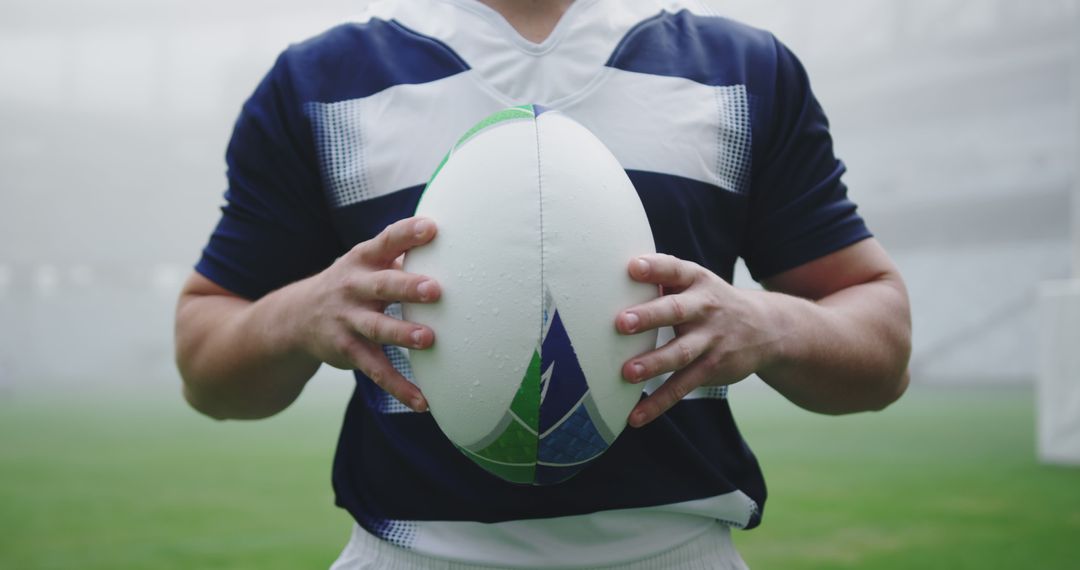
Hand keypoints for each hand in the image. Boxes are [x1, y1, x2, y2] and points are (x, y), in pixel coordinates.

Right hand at [296, 217, 440, 411]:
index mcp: (363, 259)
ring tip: (428, 339)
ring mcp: (349, 320)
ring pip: (377, 328)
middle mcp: (354, 287)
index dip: (408, 234)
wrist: (296, 317)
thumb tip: (454, 241)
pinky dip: (399, 387)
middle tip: (435, 289)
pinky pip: (376, 370)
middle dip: (407, 287)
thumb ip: (402, 252)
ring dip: (402, 334)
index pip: (386, 241)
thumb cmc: (353, 283)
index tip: (432, 228)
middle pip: (382, 286)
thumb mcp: (367, 261)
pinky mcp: (348, 351)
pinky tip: (423, 401)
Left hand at [615, 254, 782, 427]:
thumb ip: (663, 278)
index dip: (654, 268)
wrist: (766, 328)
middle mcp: (704, 308)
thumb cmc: (711, 301)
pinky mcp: (710, 368)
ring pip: (680, 353)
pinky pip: (681, 386)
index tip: (632, 267)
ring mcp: (709, 340)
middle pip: (675, 312)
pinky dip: (659, 403)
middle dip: (649, 317)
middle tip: (622, 322)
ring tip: (628, 372)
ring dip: (654, 363)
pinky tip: (636, 416)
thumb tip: (612, 276)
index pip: (674, 270)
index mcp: (696, 281)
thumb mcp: (696, 282)